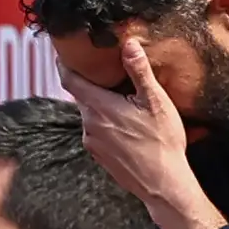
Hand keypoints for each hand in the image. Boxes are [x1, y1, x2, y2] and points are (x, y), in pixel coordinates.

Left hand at [61, 40, 193, 207]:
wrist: (163, 184)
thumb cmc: (162, 143)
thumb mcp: (156, 101)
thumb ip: (139, 71)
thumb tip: (129, 44)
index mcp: (99, 107)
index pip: (69, 78)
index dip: (65, 63)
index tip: (67, 52)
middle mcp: (89, 124)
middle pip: (82, 96)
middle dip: (93, 84)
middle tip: (110, 75)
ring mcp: (92, 142)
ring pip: (91, 114)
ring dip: (102, 106)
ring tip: (125, 103)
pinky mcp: (99, 156)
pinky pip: (97, 132)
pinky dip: (107, 123)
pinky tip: (128, 126)